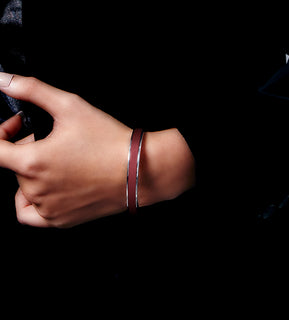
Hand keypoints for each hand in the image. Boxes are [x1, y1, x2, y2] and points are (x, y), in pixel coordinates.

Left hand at [0, 74, 194, 227]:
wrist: (138, 170)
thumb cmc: (109, 142)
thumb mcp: (70, 106)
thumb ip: (32, 90)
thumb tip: (5, 80)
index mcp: (33, 162)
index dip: (2, 132)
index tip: (17, 127)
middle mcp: (37, 190)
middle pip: (14, 167)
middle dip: (27, 149)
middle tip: (51, 141)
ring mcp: (49, 208)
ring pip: (24, 188)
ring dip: (34, 173)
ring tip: (58, 163)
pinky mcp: (62, 220)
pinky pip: (32, 215)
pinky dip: (34, 201)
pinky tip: (49, 189)